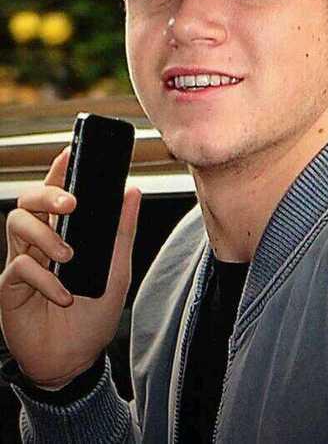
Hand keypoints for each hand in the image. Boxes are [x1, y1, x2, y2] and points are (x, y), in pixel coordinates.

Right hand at [0, 148, 140, 388]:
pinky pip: (19, 267)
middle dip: (48, 194)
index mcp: (65, 232)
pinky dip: (45, 279)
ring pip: (17, 224)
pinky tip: (63, 294)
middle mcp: (41, 241)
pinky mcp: (10, 287)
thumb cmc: (93, 313)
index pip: (57, 192)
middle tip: (71, 204)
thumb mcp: (117, 268)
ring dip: (45, 235)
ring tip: (69, 256)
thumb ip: (122, 230)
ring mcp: (24, 262)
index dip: (59, 170)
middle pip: (29, 200)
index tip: (69, 151)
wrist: (74, 359)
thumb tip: (132, 191)